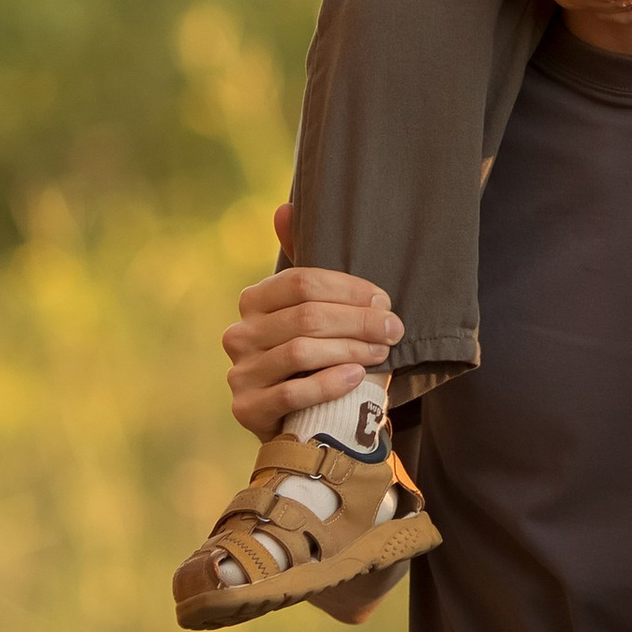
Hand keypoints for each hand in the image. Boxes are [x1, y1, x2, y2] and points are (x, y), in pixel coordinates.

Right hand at [225, 201, 400, 437]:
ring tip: (382, 351)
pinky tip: (357, 377)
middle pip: (306, 316)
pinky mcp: (246, 409)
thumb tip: (283, 208)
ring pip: (301, 351)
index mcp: (253, 300)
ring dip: (350, 349)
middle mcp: (238, 332)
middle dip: (358, 321)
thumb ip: (305, 267)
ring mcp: (238, 373)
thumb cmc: (319, 358)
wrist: (306, 423)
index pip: (303, 282)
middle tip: (394, 329)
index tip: (384, 302)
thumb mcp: (315, 312)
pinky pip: (292, 392)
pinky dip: (330, 382)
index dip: (349, 290)